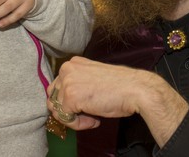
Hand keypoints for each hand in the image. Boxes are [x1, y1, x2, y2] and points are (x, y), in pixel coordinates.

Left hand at [47, 57, 188, 145]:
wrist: (135, 89)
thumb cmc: (119, 86)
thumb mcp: (92, 78)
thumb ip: (78, 84)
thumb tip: (63, 103)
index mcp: (72, 63)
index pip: (57, 87)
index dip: (68, 101)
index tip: (83, 107)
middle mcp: (66, 69)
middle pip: (54, 98)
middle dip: (68, 110)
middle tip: (86, 115)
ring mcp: (67, 82)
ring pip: (58, 109)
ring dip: (74, 118)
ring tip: (91, 117)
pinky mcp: (70, 97)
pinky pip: (66, 118)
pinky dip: (79, 124)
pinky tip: (94, 120)